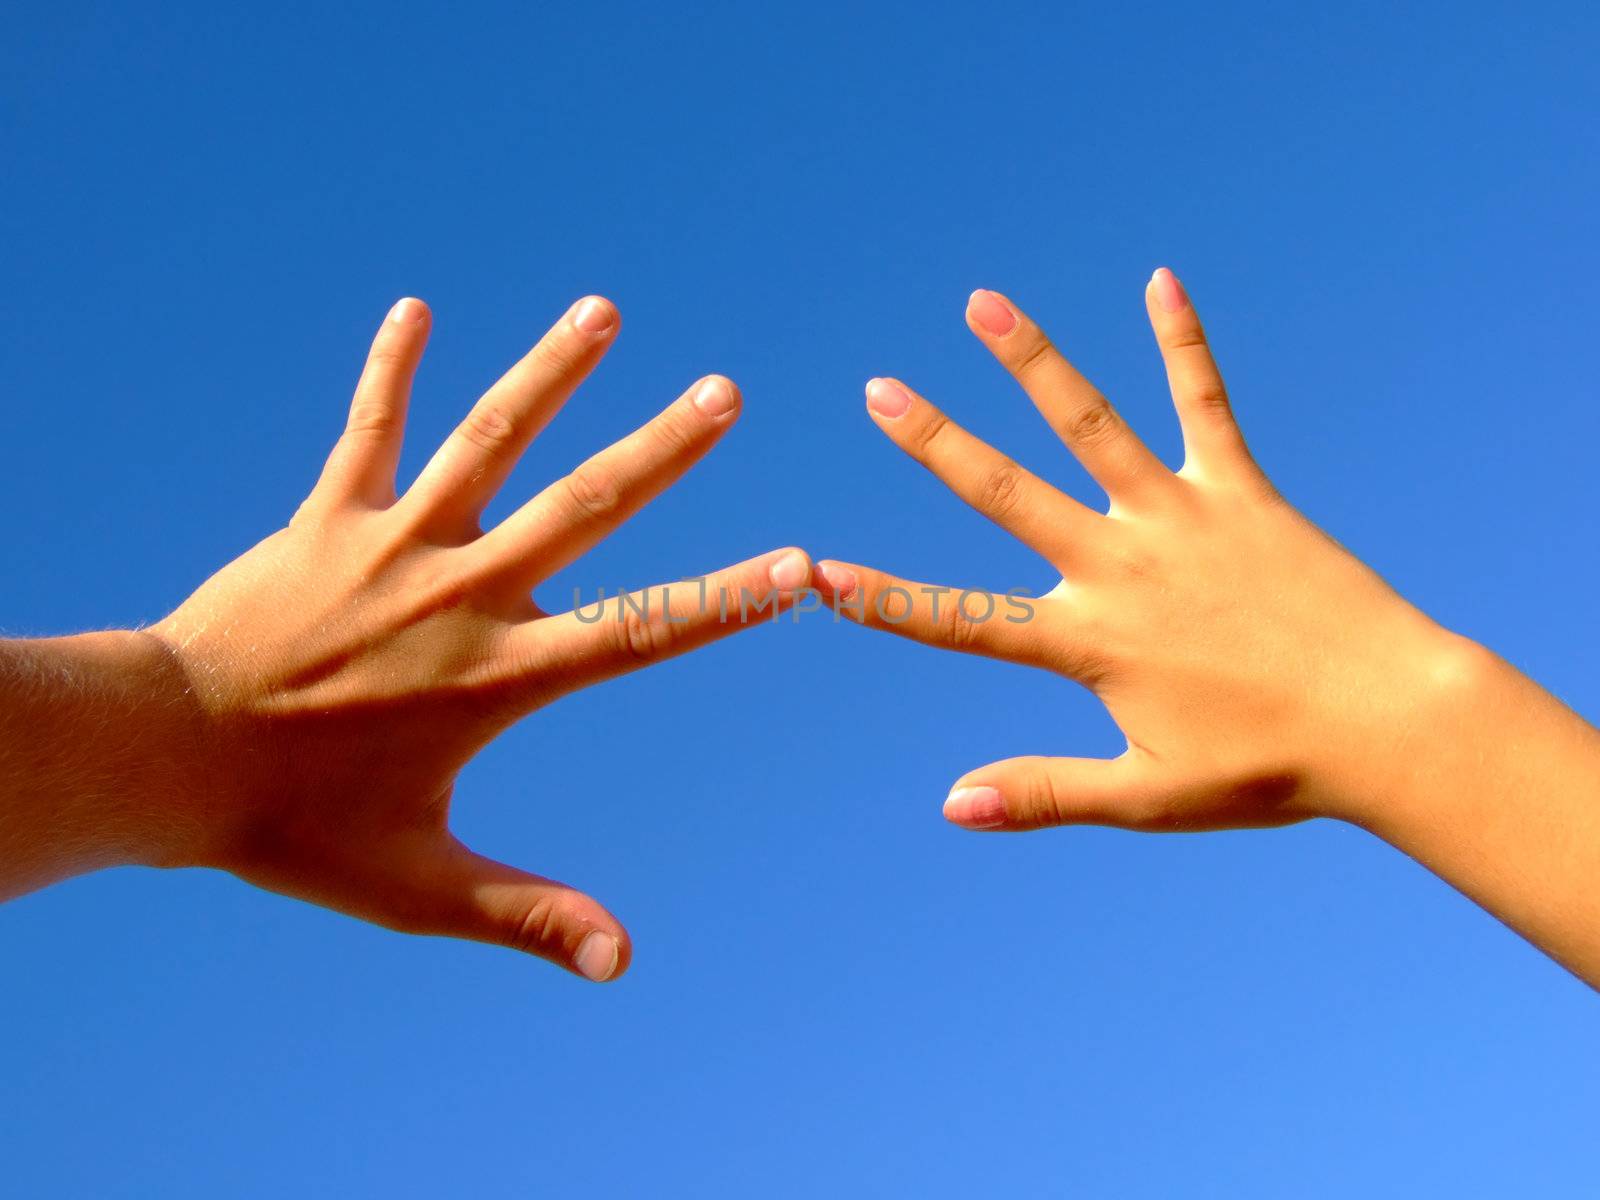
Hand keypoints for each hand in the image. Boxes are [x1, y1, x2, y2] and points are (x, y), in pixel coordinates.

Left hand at [141, 295, 813, 979]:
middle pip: (583, 506)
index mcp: (498, 676)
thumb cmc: (292, 826)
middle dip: (663, 447)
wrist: (162, 758)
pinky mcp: (327, 519)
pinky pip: (367, 430)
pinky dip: (391, 367)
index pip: (640, 631)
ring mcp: (392, 544)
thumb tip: (624, 962)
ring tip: (602, 310)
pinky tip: (415, 307)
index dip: (726, 601)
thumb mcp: (419, 884)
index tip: (800, 565)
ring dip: (551, 372)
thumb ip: (528, 914)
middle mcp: (460, 594)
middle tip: (725, 392)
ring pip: (488, 439)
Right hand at [817, 271, 1476, 833]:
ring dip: (1031, 361)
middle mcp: (1119, 564)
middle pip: (1006, 492)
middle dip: (934, 441)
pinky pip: (1204, 404)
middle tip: (878, 391)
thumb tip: (948, 806)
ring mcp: (1178, 518)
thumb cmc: (1267, 767)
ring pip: (1089, 424)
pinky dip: (1181, 343)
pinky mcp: (1240, 492)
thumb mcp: (1146, 793)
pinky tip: (1161, 281)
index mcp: (1089, 639)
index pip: (963, 617)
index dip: (885, 599)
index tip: (817, 571)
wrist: (1391, 722)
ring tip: (982, 303)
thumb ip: (1044, 794)